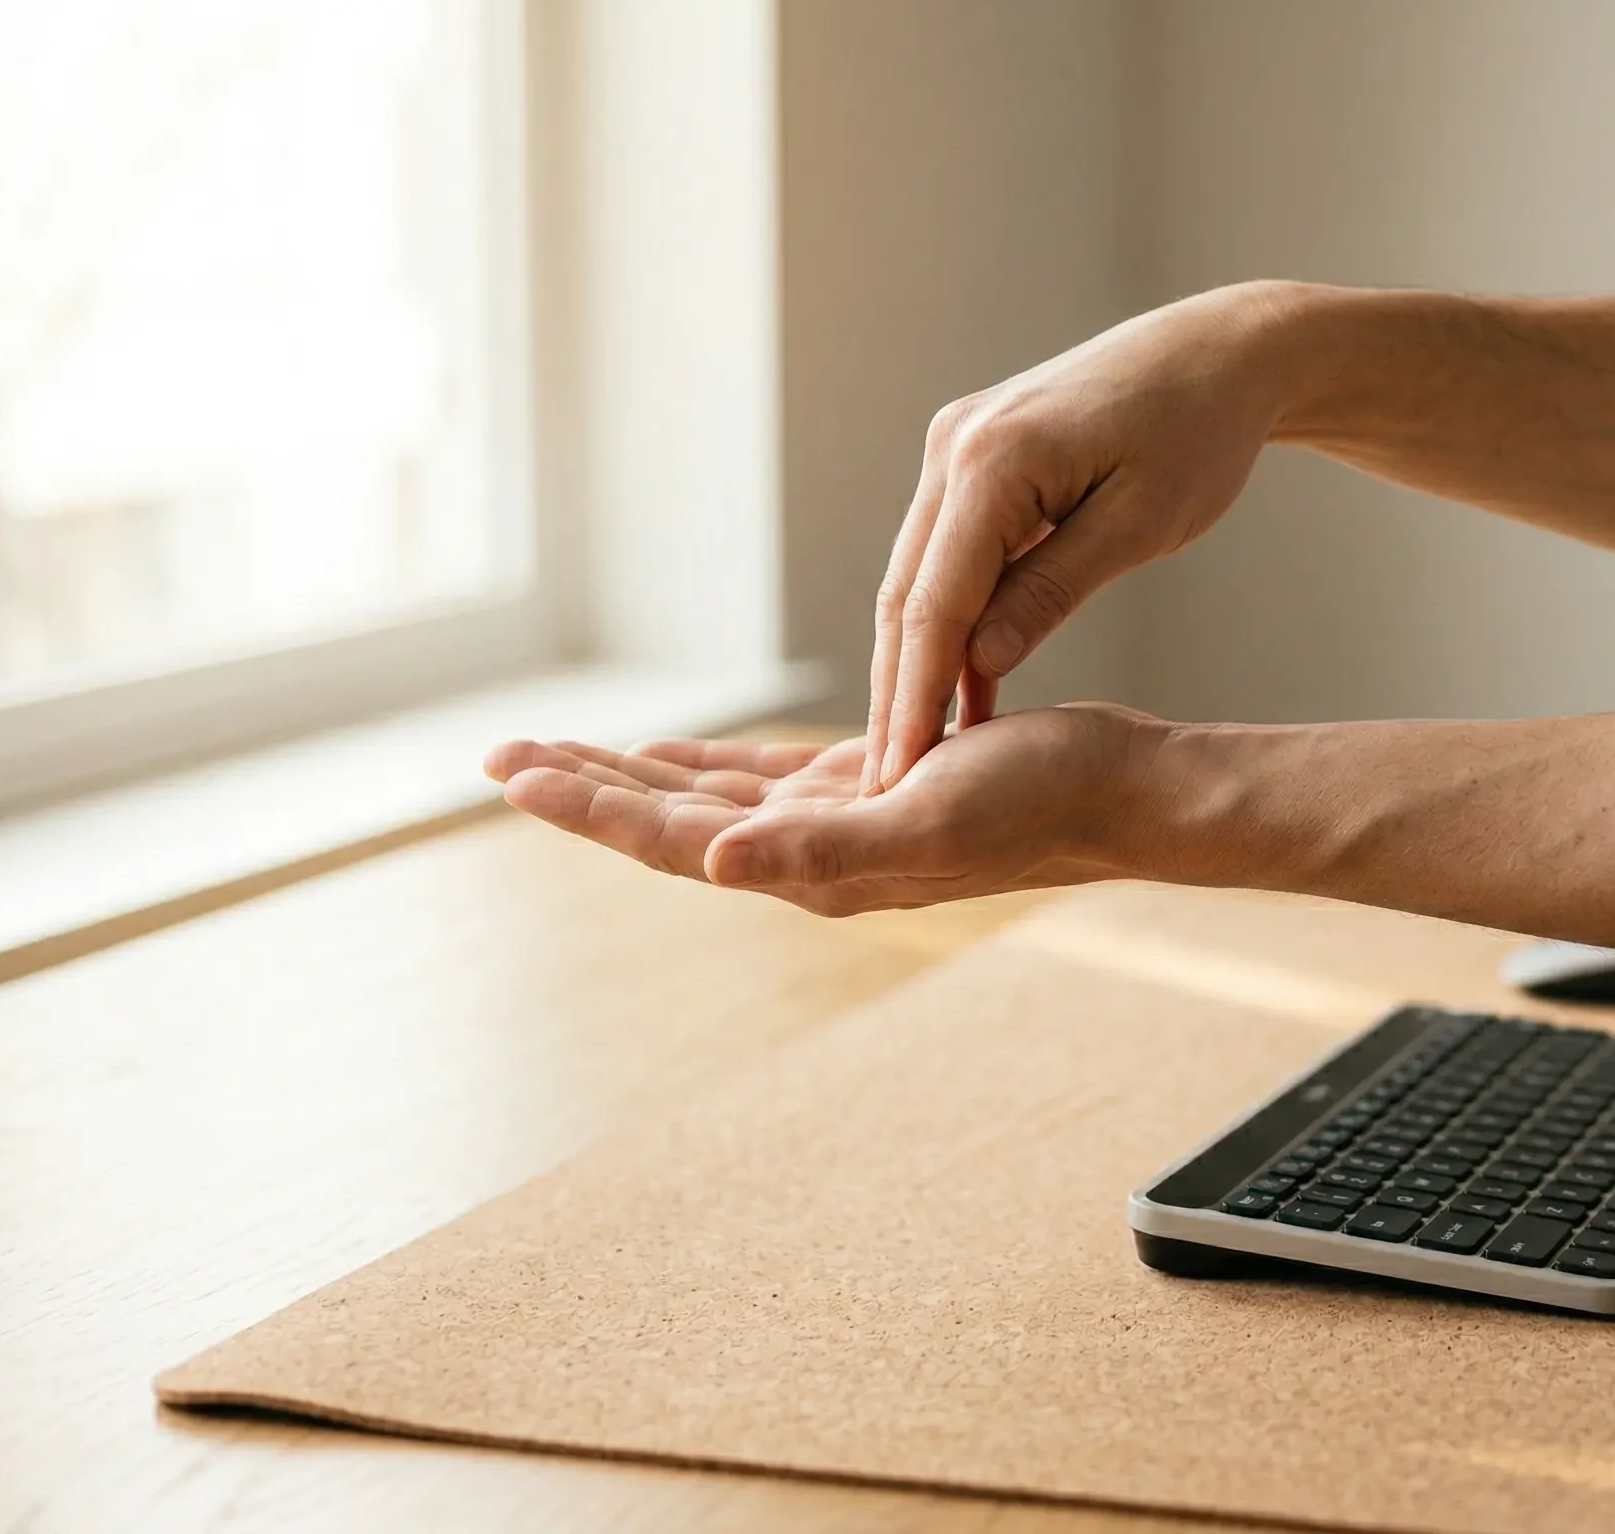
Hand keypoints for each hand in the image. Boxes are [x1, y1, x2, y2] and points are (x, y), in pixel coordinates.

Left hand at [483, 705, 1162, 916]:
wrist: (1118, 794)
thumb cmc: (1038, 806)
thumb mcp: (928, 822)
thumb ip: (823, 850)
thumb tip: (718, 862)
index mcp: (812, 863)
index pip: (673, 839)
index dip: (588, 808)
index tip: (511, 774)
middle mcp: (811, 852)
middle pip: (669, 821)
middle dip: (582, 790)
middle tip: (496, 754)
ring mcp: (838, 822)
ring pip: (704, 796)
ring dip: (627, 775)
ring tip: (553, 752)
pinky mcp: (869, 786)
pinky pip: (763, 777)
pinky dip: (704, 762)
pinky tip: (667, 751)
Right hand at [863, 283, 1300, 793]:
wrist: (1215, 353)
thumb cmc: (1198, 437)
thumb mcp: (1140, 526)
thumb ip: (1052, 592)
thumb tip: (976, 667)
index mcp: (992, 461)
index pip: (934, 604)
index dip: (912, 698)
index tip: (899, 779)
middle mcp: (953, 448)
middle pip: (906, 595)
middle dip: (894, 695)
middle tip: (883, 792)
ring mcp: (954, 447)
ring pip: (917, 578)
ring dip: (913, 665)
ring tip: (909, 760)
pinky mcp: (971, 456)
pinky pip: (945, 555)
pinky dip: (946, 621)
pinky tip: (955, 692)